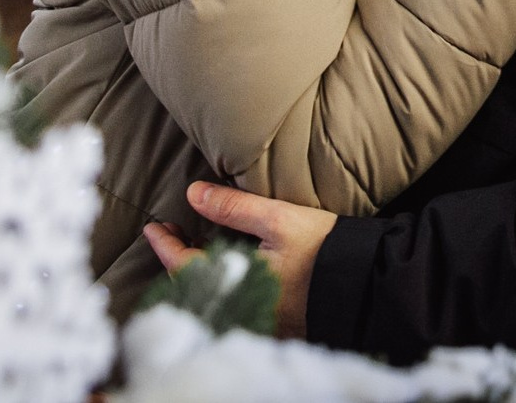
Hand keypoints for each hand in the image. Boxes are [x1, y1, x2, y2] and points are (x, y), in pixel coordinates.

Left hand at [144, 182, 337, 337]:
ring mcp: (254, 318)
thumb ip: (235, 207)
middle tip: (170, 232)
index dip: (165, 245)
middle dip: (177, 259)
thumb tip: (193, 194)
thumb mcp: (279, 219)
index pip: (184, 267)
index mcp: (235, 285)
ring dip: (196, 271)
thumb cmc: (322, 249)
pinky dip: (218, 283)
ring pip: (210, 297)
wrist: (362, 283)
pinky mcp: (270, 322)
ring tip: (193, 245)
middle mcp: (238, 309)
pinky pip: (229, 302)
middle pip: (193, 288)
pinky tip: (223, 266)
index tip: (152, 227)